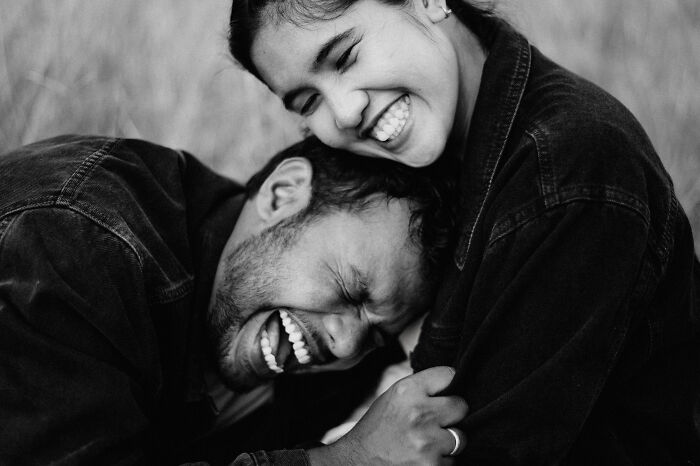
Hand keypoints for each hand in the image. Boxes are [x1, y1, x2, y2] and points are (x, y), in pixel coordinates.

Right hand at [308, 366, 467, 464]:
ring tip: (426, 443)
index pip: (449, 375)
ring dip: (447, 442)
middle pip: (461, 405)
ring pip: (460, 437)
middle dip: (452, 414)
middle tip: (437, 421)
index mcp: (407, 391)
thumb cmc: (377, 429)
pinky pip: (452, 461)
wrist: (358, 463)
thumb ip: (420, 388)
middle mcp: (418, 413)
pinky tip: (421, 458)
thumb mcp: (393, 397)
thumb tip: (452, 382)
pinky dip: (440, 462)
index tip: (445, 391)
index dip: (449, 384)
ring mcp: (427, 442)